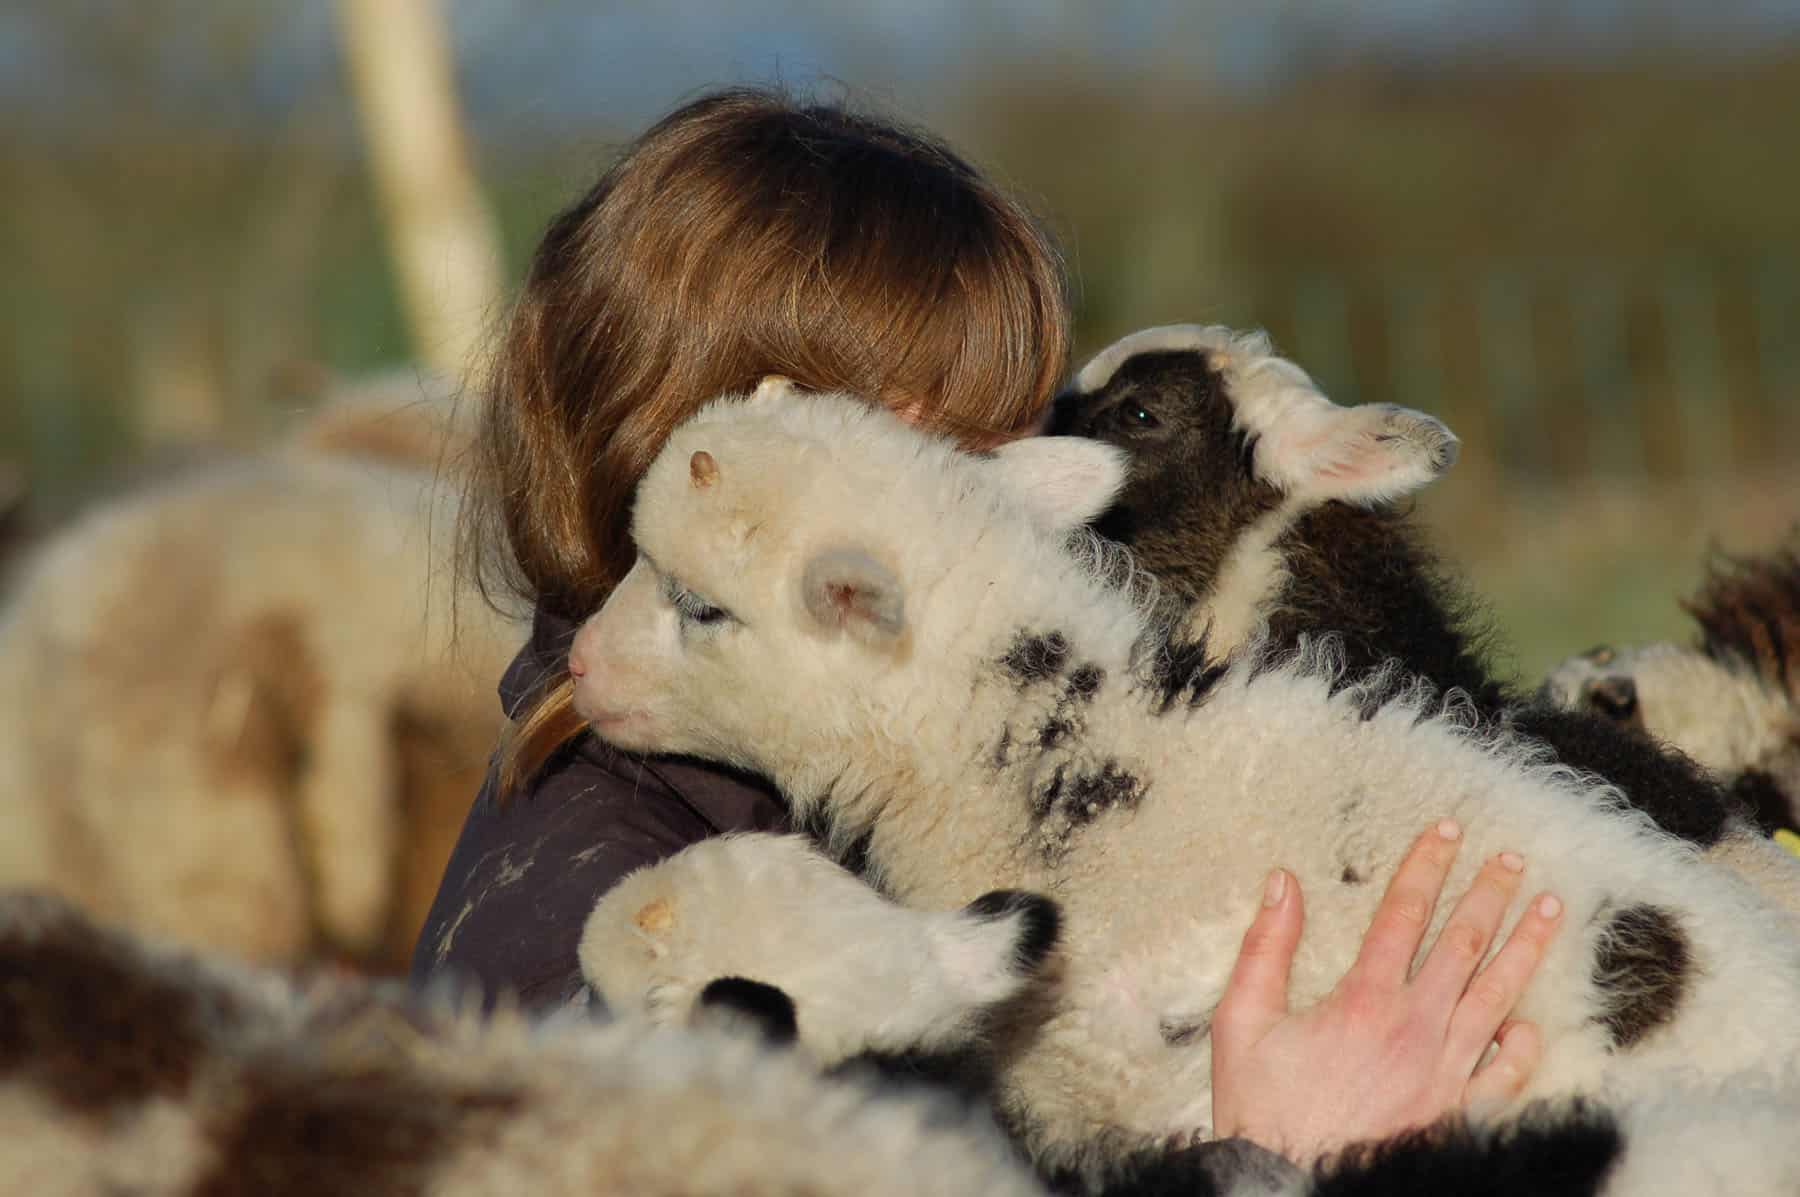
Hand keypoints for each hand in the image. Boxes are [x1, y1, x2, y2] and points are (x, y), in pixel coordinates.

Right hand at [1210, 820, 1563, 1165]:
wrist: (1290, 1185)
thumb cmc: (1263, 1108)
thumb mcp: (1241, 1021)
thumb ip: (1265, 948)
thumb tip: (1283, 883)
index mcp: (1364, 999)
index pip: (1404, 912)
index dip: (1428, 864)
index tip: (1448, 830)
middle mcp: (1415, 1027)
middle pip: (1463, 943)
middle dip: (1490, 893)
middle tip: (1513, 859)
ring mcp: (1445, 1071)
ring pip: (1498, 995)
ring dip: (1527, 947)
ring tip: (1550, 909)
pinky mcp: (1459, 1112)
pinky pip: (1506, 1073)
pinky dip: (1522, 1043)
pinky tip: (1529, 1021)